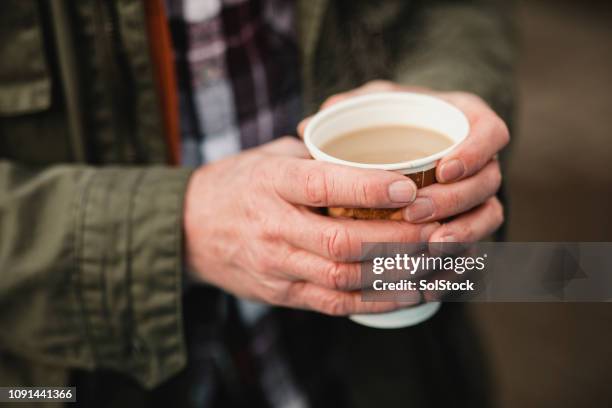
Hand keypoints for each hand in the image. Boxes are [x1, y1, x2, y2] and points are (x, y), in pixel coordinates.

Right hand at [183, 137, 438, 314]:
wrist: (188, 229)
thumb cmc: (239, 184)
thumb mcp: (269, 156)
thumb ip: (316, 157)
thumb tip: (377, 151)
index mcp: (270, 182)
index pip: (322, 184)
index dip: (368, 187)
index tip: (410, 185)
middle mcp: (272, 226)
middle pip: (342, 241)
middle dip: (397, 240)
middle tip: (439, 229)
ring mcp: (275, 265)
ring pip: (342, 278)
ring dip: (395, 275)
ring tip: (434, 264)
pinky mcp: (281, 294)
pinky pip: (334, 304)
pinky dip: (377, 301)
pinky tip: (411, 293)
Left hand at [299, 80, 509, 242]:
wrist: (403, 141)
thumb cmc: (389, 118)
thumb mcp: (374, 102)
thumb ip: (350, 106)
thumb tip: (306, 128)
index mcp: (467, 121)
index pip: (490, 132)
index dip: (475, 152)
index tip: (444, 169)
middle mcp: (480, 159)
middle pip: (487, 181)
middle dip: (455, 200)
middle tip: (416, 212)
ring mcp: (478, 192)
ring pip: (487, 215)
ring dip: (462, 232)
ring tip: (431, 246)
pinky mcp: (470, 221)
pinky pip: (476, 243)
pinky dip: (457, 261)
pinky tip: (434, 275)